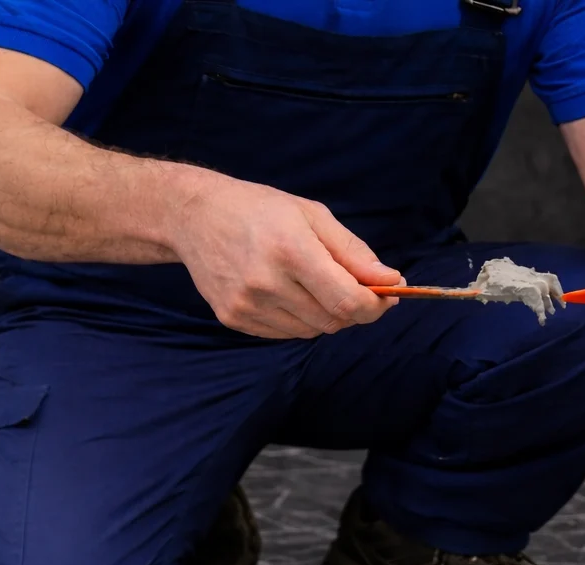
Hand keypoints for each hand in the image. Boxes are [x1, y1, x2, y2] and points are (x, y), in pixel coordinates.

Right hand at [170, 171, 401, 338]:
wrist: (194, 217)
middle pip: (333, 320)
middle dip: (353, 309)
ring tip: (311, 282)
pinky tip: (287, 292)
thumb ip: (354, 253)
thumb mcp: (312, 216)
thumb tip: (391, 281)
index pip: (347, 300)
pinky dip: (300, 319)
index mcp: (290, 250)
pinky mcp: (234, 319)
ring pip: (312, 330)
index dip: (375, 306)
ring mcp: (247, 305)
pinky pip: (286, 333)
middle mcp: (266, 282)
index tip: (386, 297)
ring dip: (325, 314)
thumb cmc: (260, 210)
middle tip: (353, 287)